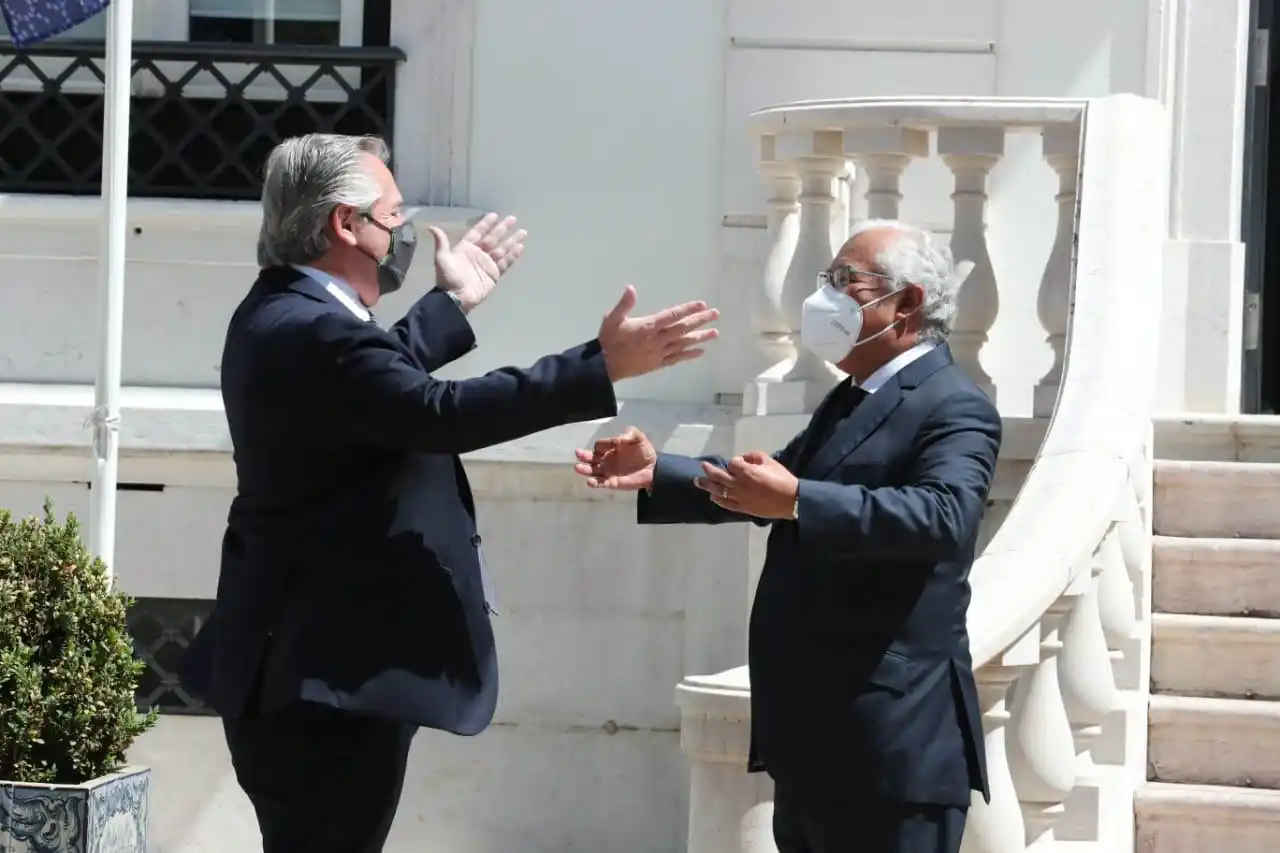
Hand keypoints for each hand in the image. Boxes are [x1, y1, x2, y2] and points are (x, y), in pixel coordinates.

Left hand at [428, 212, 527, 311]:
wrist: (456, 297)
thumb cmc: (448, 278)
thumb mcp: (442, 259)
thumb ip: (441, 242)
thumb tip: (432, 227)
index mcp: (466, 248)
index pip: (478, 232)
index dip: (485, 224)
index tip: (494, 215)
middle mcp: (478, 254)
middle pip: (493, 238)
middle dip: (502, 228)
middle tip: (513, 218)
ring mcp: (487, 264)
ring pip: (502, 249)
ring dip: (512, 240)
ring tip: (523, 232)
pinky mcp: (494, 274)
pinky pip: (505, 263)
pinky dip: (512, 255)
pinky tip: (520, 247)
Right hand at [573, 427, 656, 490]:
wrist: (653, 469)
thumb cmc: (645, 452)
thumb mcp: (639, 438)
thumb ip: (629, 434)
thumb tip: (616, 439)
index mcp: (611, 448)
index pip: (599, 445)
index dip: (599, 445)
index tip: (603, 445)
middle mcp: (606, 459)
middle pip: (591, 457)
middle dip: (583, 455)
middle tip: (578, 453)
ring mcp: (608, 471)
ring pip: (592, 471)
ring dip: (584, 470)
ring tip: (578, 468)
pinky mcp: (612, 482)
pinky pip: (600, 483)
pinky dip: (594, 483)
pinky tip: (590, 481)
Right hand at [598, 286, 718, 381]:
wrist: (605, 366)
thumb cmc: (609, 340)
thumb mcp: (612, 319)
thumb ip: (624, 304)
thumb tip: (631, 288)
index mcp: (648, 326)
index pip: (672, 316)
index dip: (688, 309)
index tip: (701, 304)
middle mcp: (657, 340)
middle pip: (683, 329)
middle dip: (700, 320)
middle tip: (715, 314)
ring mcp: (660, 353)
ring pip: (684, 344)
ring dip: (700, 337)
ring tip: (715, 333)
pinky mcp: (658, 363)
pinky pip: (677, 358)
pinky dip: (689, 355)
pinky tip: (701, 351)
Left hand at [694, 452, 798, 518]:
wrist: (790, 500)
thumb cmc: (782, 479)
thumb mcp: (770, 461)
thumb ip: (754, 456)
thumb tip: (744, 458)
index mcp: (746, 471)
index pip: (732, 463)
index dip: (736, 462)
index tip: (742, 462)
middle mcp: (739, 484)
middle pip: (718, 476)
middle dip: (709, 470)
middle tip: (703, 466)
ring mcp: (739, 497)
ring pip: (718, 490)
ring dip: (707, 485)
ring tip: (697, 482)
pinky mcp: (742, 508)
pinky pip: (725, 503)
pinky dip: (717, 499)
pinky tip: (712, 496)